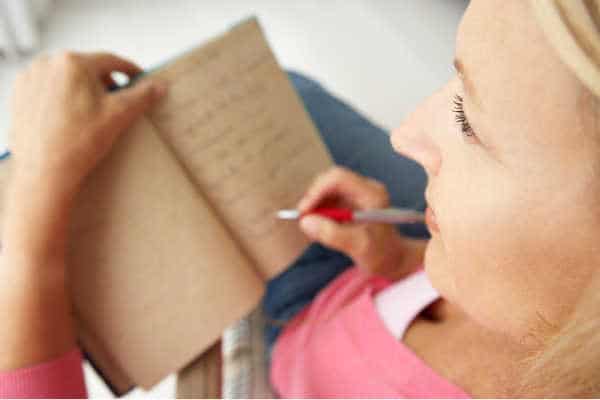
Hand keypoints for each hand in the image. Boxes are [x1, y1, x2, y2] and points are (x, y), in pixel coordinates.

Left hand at [8, 51, 166, 204]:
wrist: (45, 172)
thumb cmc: (78, 144)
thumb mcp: (119, 115)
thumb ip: (142, 96)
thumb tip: (159, 86)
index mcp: (73, 63)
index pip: (111, 61)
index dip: (130, 71)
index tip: (139, 80)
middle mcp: (48, 64)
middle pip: (88, 69)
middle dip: (105, 84)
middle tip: (116, 105)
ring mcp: (31, 79)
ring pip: (68, 79)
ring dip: (83, 91)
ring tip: (92, 116)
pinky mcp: (20, 94)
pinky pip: (49, 89)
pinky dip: (63, 99)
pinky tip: (71, 120)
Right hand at [297, 166, 424, 279]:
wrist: (392, 260)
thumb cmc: (380, 254)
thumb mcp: (358, 247)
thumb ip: (332, 234)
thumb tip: (305, 222)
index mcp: (371, 193)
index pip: (338, 178)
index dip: (317, 191)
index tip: (304, 211)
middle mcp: (364, 188)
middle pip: (330, 180)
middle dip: (313, 198)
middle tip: (303, 219)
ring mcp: (356, 194)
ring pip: (325, 189)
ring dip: (315, 206)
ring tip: (313, 228)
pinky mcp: (349, 202)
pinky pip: (326, 200)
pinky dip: (318, 212)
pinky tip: (320, 229)